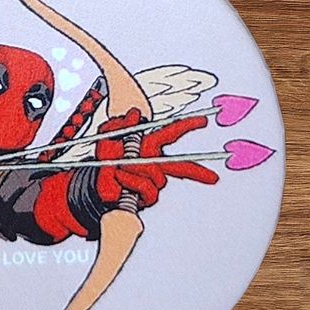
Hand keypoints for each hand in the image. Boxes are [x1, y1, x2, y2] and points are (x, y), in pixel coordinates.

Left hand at [95, 108, 218, 207]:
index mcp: (149, 145)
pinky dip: (132, 181)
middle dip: (198, 171)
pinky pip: (146, 187)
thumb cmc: (104, 160)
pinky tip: (121, 179)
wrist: (95, 184)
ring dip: (136, 171)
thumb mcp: (107, 137)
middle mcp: (155, 163)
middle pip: (181, 166)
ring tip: (119, 169)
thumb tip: (135, 113)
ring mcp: (153, 181)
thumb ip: (120, 124)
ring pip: (156, 175)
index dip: (187, 126)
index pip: (171, 133)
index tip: (203, 121)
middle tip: (214, 179)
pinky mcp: (148, 196)